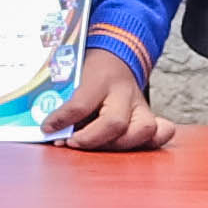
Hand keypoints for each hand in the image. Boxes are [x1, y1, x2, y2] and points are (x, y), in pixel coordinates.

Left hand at [48, 50, 175, 151]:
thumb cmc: (91, 71)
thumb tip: (51, 131)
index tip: (47, 128)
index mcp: (101, 78)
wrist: (116, 56)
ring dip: (115, 146)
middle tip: (71, 143)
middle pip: (115, 122)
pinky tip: (128, 152)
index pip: (82, 103)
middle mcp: (125, 92)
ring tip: (93, 149)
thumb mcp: (74, 77)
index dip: (62, 119)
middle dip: (91, 139)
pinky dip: (148, 144)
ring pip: (142, 131)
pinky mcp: (149, 117)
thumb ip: (66, 103)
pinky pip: (160, 134)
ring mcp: (141, 105)